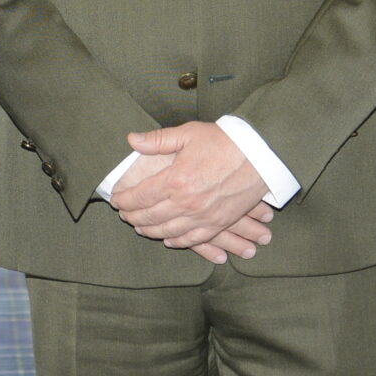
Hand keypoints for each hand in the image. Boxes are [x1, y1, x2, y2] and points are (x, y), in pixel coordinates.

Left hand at [115, 152, 272, 262]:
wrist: (261, 155)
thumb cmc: (225, 142)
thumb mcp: (189, 134)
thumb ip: (157, 140)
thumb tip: (131, 140)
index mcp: (175, 179)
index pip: (139, 196)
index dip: (123, 200)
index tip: (115, 199)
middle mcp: (186, 203)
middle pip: (149, 216)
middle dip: (131, 215)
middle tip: (122, 213)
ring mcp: (202, 217)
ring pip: (166, 231)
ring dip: (148, 230)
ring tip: (138, 226)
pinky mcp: (217, 223)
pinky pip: (191, 240)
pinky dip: (175, 241)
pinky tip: (166, 239)